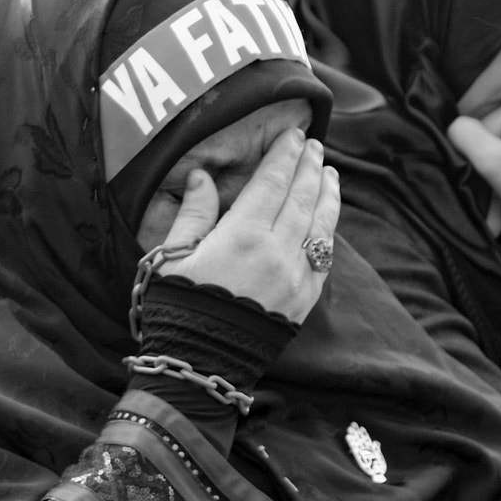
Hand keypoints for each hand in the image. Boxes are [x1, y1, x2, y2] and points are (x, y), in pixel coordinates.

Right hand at [158, 128, 339, 324]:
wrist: (199, 364)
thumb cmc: (177, 308)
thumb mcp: (172, 257)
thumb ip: (193, 214)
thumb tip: (202, 176)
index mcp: (241, 236)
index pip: (272, 183)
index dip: (284, 156)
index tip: (293, 135)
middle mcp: (276, 252)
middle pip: (301, 197)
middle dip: (309, 167)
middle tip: (314, 145)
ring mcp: (295, 276)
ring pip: (321, 223)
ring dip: (327, 193)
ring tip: (329, 173)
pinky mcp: (304, 299)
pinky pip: (324, 255)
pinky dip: (328, 229)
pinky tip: (327, 217)